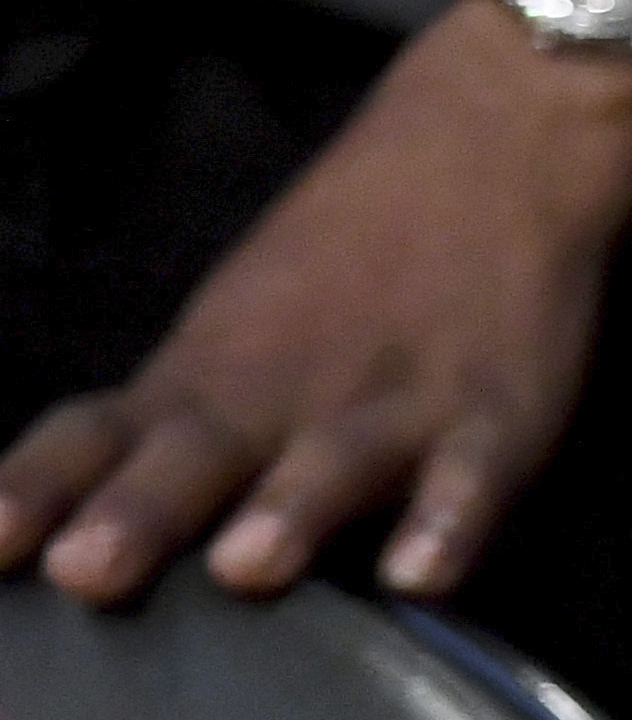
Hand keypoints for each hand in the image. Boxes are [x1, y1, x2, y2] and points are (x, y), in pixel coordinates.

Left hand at [0, 0, 631, 603]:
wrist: (487, 145)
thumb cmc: (345, 260)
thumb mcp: (234, 334)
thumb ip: (170, 435)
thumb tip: (79, 539)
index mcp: (204, 379)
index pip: (97, 435)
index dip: (38, 489)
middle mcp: (280, 397)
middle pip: (197, 455)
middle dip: (142, 512)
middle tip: (89, 571)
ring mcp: (393, 405)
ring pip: (332, 465)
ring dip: (289, 513)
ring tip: (247, 564)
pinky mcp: (498, 419)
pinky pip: (472, 478)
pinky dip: (450, 523)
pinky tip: (425, 573)